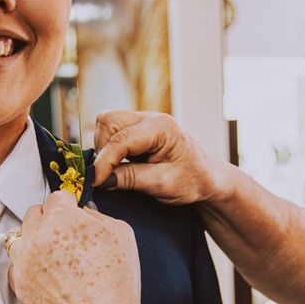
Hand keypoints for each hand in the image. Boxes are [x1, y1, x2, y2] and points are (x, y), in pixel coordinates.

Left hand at [8, 191, 142, 303]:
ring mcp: (24, 260)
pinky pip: (17, 265)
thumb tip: (83, 212)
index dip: (69, 205)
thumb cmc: (115, 278)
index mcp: (60, 217)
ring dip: (35, 240)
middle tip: (66, 234)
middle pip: (34, 213)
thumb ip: (97, 214)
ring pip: (20, 237)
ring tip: (53, 254)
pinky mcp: (19, 283)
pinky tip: (47, 272)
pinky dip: (29, 265)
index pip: (57, 197)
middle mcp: (36, 234)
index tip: (75, 215)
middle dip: (49, 219)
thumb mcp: (120, 232)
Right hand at [93, 110, 230, 204]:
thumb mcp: (162, 184)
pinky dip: (110, 149)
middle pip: (108, 121)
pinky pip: (113, 133)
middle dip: (103, 149)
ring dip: (105, 148)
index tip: (95, 182)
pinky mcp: (138, 131)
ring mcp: (144, 122)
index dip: (104, 162)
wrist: (209, 179)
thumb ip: (130, 179)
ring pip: (107, 124)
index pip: (120, 139)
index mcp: (161, 127)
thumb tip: (100, 179)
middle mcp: (150, 118)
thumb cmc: (194, 181)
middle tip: (108, 175)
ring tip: (116, 171)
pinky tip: (120, 166)